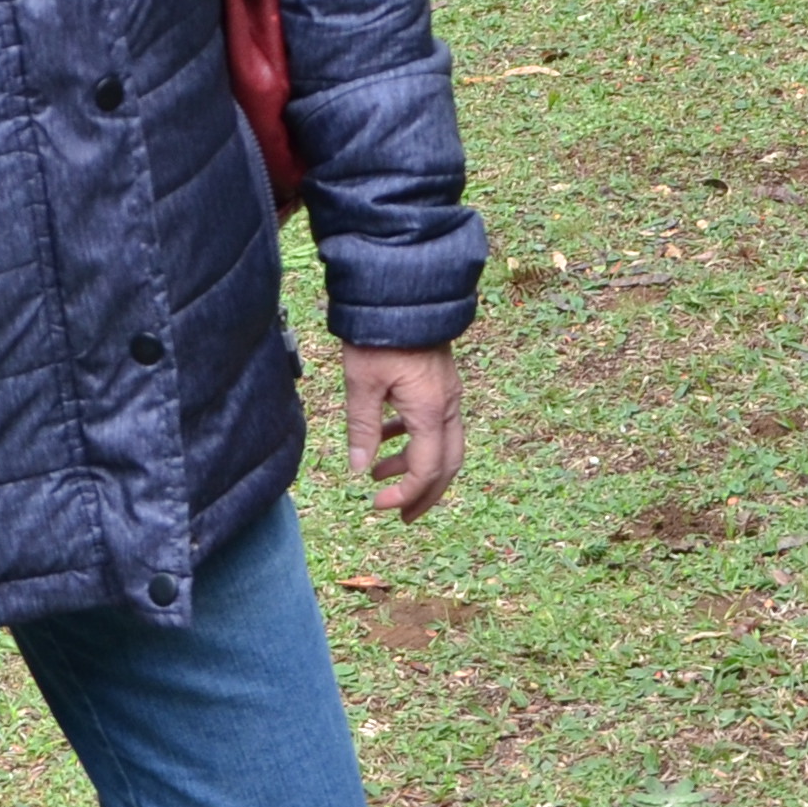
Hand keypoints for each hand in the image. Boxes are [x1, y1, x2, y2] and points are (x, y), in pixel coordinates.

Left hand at [341, 345, 465, 522]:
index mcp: (430, 410)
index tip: (377, 504)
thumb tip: (359, 469)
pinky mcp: (440, 383)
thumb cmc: (379, 334)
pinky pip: (435, 423)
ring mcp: (448, 393)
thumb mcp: (362, 383)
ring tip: (381, 478)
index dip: (405, 494)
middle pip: (447, 465)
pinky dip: (414, 440)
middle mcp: (448, 405)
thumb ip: (362, 429)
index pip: (427, 469)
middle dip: (424, 494)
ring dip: (416, 467)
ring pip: (443, 444)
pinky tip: (386, 439)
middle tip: (401, 516)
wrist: (402, 290)